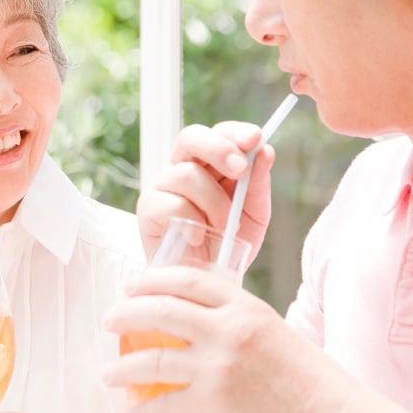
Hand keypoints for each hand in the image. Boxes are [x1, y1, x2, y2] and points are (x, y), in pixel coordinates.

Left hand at [101, 266, 352, 412]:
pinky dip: (145, 410)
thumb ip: (235, 319)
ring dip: (123, 367)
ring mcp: (218, 364)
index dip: (152, 278)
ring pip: (153, 357)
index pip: (187, 278)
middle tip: (109, 320)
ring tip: (108, 373)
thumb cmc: (307, 379)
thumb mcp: (272, 331)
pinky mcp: (213, 400)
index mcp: (243, 305)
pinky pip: (165, 402)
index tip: (132, 284)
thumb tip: (195, 317)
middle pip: (160, 308)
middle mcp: (227, 328)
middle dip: (126, 312)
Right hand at [136, 121, 274, 258]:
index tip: (255, 138)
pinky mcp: (148, 208)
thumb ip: (257, 184)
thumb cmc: (227, 244)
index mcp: (209, 164)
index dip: (235, 132)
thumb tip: (265, 151)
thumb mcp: (253, 214)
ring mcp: (162, 186)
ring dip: (215, 202)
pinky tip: (198, 237)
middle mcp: (182, 168)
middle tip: (240, 169)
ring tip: (224, 226)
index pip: (218, 134)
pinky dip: (194, 223)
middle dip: (218, 148)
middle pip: (191, 137)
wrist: (205, 280)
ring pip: (188, 174)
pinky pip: (174, 204)